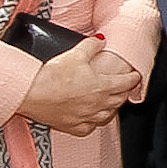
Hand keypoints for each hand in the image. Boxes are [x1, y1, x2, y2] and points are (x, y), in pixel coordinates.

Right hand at [17, 44, 143, 135]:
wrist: (30, 94)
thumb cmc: (51, 76)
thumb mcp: (74, 54)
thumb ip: (91, 46)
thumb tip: (101, 40)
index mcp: (102, 86)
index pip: (126, 83)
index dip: (134, 78)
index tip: (136, 76)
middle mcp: (98, 104)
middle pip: (119, 100)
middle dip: (124, 92)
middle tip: (125, 87)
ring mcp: (86, 117)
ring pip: (107, 115)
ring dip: (112, 108)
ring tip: (111, 101)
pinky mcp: (72, 126)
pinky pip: (89, 127)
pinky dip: (93, 123)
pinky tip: (92, 118)